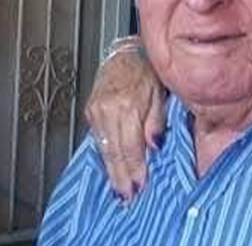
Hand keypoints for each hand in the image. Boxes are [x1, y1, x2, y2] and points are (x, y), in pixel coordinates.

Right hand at [85, 49, 164, 200]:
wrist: (127, 53)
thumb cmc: (149, 71)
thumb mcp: (161, 92)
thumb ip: (157, 120)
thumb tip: (155, 145)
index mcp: (126, 105)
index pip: (130, 146)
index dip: (134, 169)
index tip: (139, 186)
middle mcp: (107, 109)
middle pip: (114, 151)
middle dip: (121, 176)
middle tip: (127, 196)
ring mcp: (95, 110)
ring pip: (103, 148)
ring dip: (111, 170)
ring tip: (119, 189)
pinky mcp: (90, 110)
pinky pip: (98, 139)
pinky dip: (105, 156)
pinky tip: (111, 168)